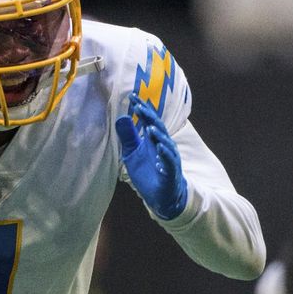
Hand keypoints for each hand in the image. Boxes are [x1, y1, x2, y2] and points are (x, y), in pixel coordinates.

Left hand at [115, 93, 187, 219]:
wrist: (161, 196)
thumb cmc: (148, 172)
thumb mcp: (132, 154)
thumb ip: (128, 137)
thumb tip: (121, 117)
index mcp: (153, 140)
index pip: (148, 121)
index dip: (141, 109)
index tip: (132, 97)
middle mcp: (163, 146)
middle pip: (157, 128)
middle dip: (149, 117)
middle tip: (140, 106)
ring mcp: (169, 158)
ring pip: (165, 143)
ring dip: (158, 135)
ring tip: (149, 127)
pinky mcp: (171, 172)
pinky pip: (169, 162)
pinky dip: (164, 155)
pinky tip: (159, 149)